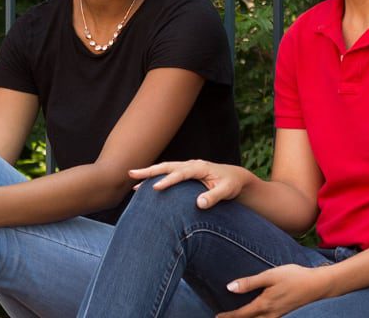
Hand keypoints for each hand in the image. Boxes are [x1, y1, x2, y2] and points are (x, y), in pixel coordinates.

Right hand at [129, 160, 253, 209]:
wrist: (236, 178)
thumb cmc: (232, 184)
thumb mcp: (227, 191)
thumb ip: (214, 197)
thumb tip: (199, 204)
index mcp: (199, 168)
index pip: (180, 173)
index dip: (168, 180)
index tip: (155, 188)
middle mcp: (191, 165)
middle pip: (167, 166)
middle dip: (149, 171)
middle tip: (132, 174)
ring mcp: (187, 168)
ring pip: (165, 168)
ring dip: (149, 173)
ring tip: (133, 180)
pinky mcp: (185, 173)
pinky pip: (168, 173)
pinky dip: (156, 177)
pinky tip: (145, 186)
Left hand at [217, 264, 331, 317]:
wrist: (319, 285)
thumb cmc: (294, 277)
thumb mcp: (270, 276)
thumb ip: (250, 282)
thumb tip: (229, 287)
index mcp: (264, 304)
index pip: (242, 314)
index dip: (229, 317)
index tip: (217, 317)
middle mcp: (271, 314)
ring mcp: (280, 316)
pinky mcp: (286, 315)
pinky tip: (258, 316)